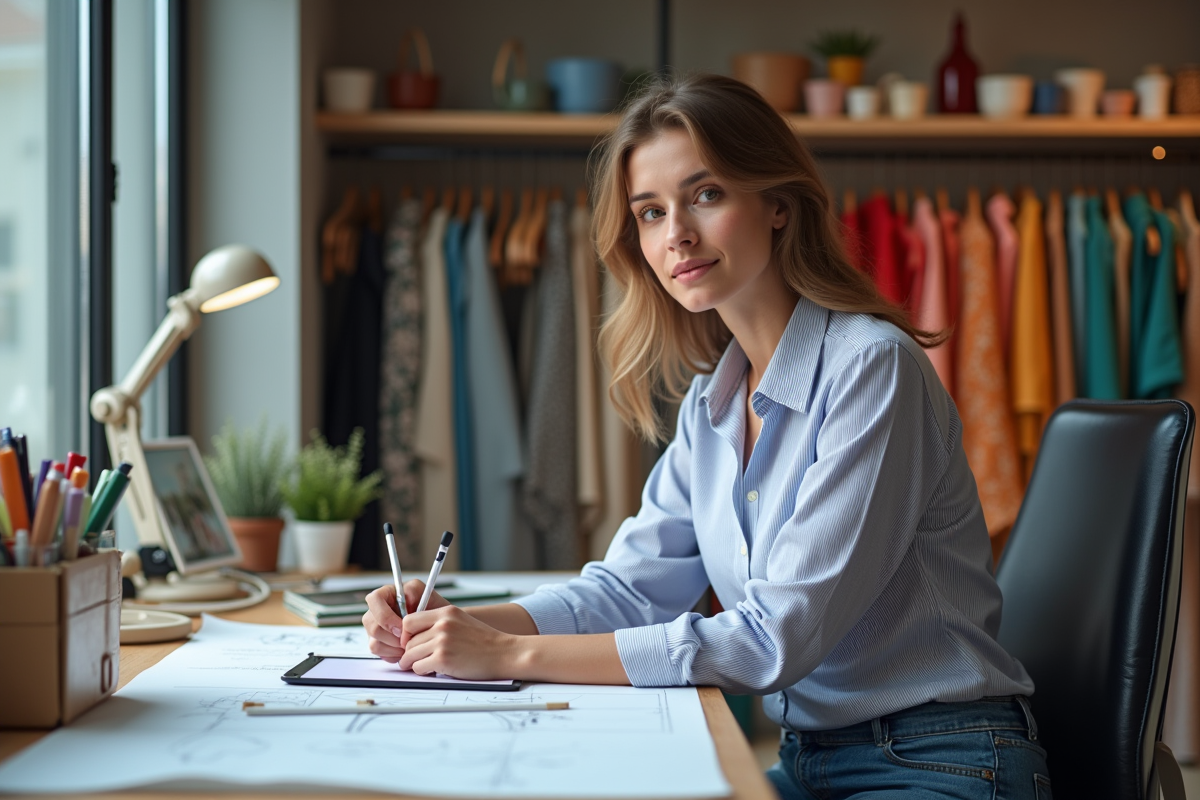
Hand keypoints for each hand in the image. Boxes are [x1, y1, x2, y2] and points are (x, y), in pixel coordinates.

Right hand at [362, 580, 449, 661]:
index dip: (385, 615)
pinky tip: (405, 651)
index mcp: (387, 594)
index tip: (402, 627)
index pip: (374, 599)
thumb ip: (415, 592)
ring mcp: (375, 627)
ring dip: (394, 647)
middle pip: (371, 624)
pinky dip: (393, 654)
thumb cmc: (434, 610)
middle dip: (391, 637)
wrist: (439, 628)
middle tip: (408, 641)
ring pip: (374, 641)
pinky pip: (378, 653)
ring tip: (410, 646)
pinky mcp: (378, 642)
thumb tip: (404, 600)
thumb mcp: (428, 595)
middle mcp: (377, 610)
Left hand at [398, 605, 522, 680]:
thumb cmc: (484, 641)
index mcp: (446, 612)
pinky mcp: (443, 659)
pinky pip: (419, 667)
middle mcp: (442, 625)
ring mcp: (442, 642)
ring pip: (411, 655)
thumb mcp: (461, 621)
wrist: (504, 652)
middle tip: (413, 659)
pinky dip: (422, 671)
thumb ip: (439, 623)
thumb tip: (414, 636)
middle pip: (408, 640)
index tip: (410, 642)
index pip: (409, 621)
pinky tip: (432, 670)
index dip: (406, 634)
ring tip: (422, 665)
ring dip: (414, 663)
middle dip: (409, 652)